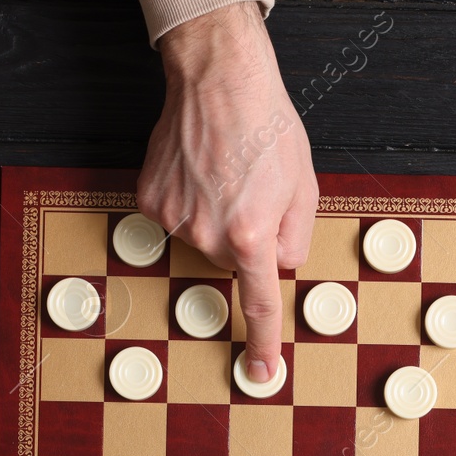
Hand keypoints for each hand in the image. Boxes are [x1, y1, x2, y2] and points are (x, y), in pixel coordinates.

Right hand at [139, 2, 317, 382]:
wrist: (219, 79)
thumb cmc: (267, 125)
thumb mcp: (305, 187)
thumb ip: (296, 239)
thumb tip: (280, 266)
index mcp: (252, 235)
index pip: (260, 303)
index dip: (264, 343)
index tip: (262, 375)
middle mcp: (207, 234)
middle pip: (231, 261)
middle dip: (245, 237)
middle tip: (251, 191)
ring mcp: (173, 218)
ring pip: (201, 240)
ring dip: (215, 215)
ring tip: (224, 172)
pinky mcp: (150, 201)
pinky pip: (175, 218)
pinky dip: (187, 200)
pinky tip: (197, 170)